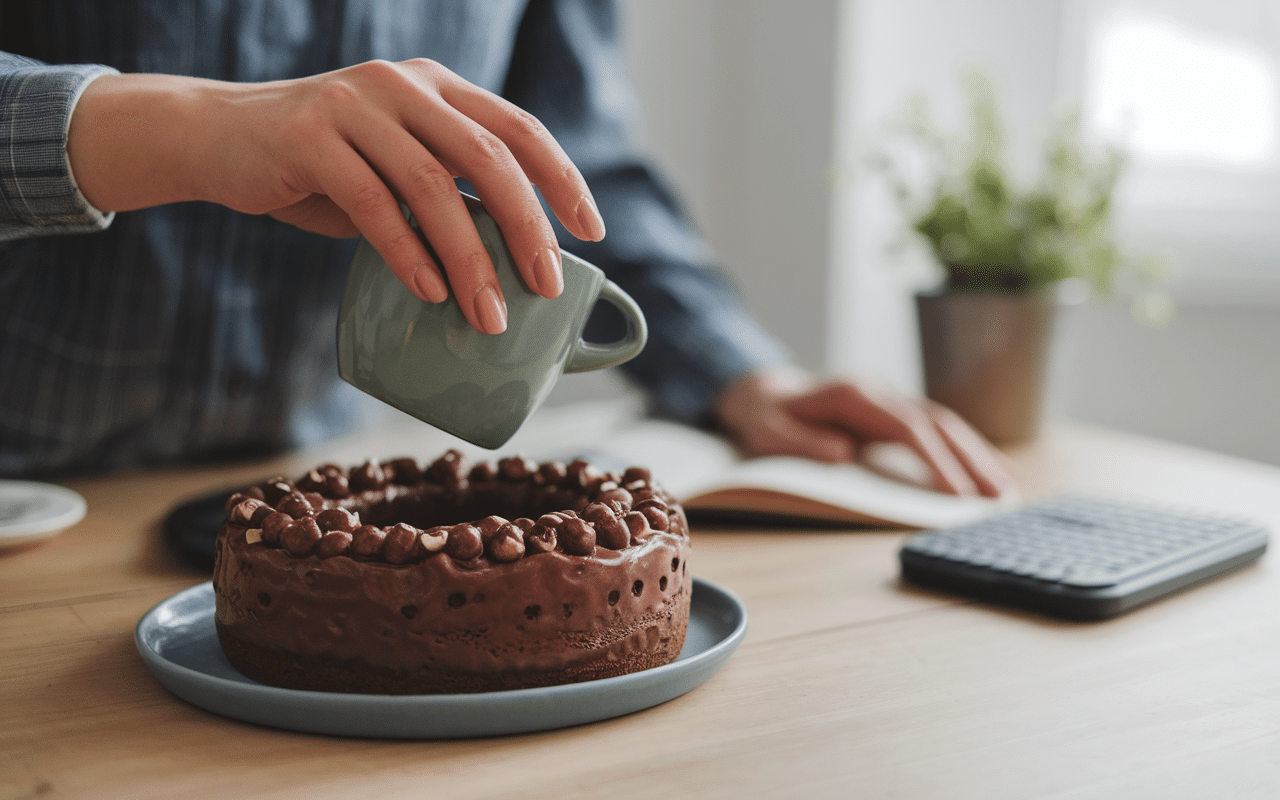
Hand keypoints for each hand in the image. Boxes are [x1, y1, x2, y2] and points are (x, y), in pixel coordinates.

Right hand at [67, 60, 606, 333]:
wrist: (218, 138)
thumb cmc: (322, 168)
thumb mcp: (393, 168)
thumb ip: (445, 194)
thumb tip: (511, 263)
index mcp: (436, 87)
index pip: (518, 127)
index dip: (562, 179)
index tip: (592, 232)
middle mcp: (403, 85)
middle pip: (488, 156)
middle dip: (527, 227)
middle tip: (548, 285)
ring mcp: (353, 105)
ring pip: (433, 185)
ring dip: (470, 258)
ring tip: (488, 315)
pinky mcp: (308, 137)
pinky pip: (372, 203)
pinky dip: (407, 253)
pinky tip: (430, 292)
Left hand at [713, 366, 1016, 497]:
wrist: (763, 394)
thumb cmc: (764, 418)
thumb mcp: (766, 430)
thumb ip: (800, 441)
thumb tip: (842, 454)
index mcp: (853, 394)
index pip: (907, 428)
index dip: (935, 461)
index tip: (957, 494)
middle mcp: (878, 391)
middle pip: (936, 422)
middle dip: (971, 460)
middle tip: (1000, 497)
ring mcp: (890, 398)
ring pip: (944, 423)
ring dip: (977, 455)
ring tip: (1007, 490)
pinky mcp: (894, 411)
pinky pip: (937, 429)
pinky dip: (965, 450)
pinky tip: (990, 472)